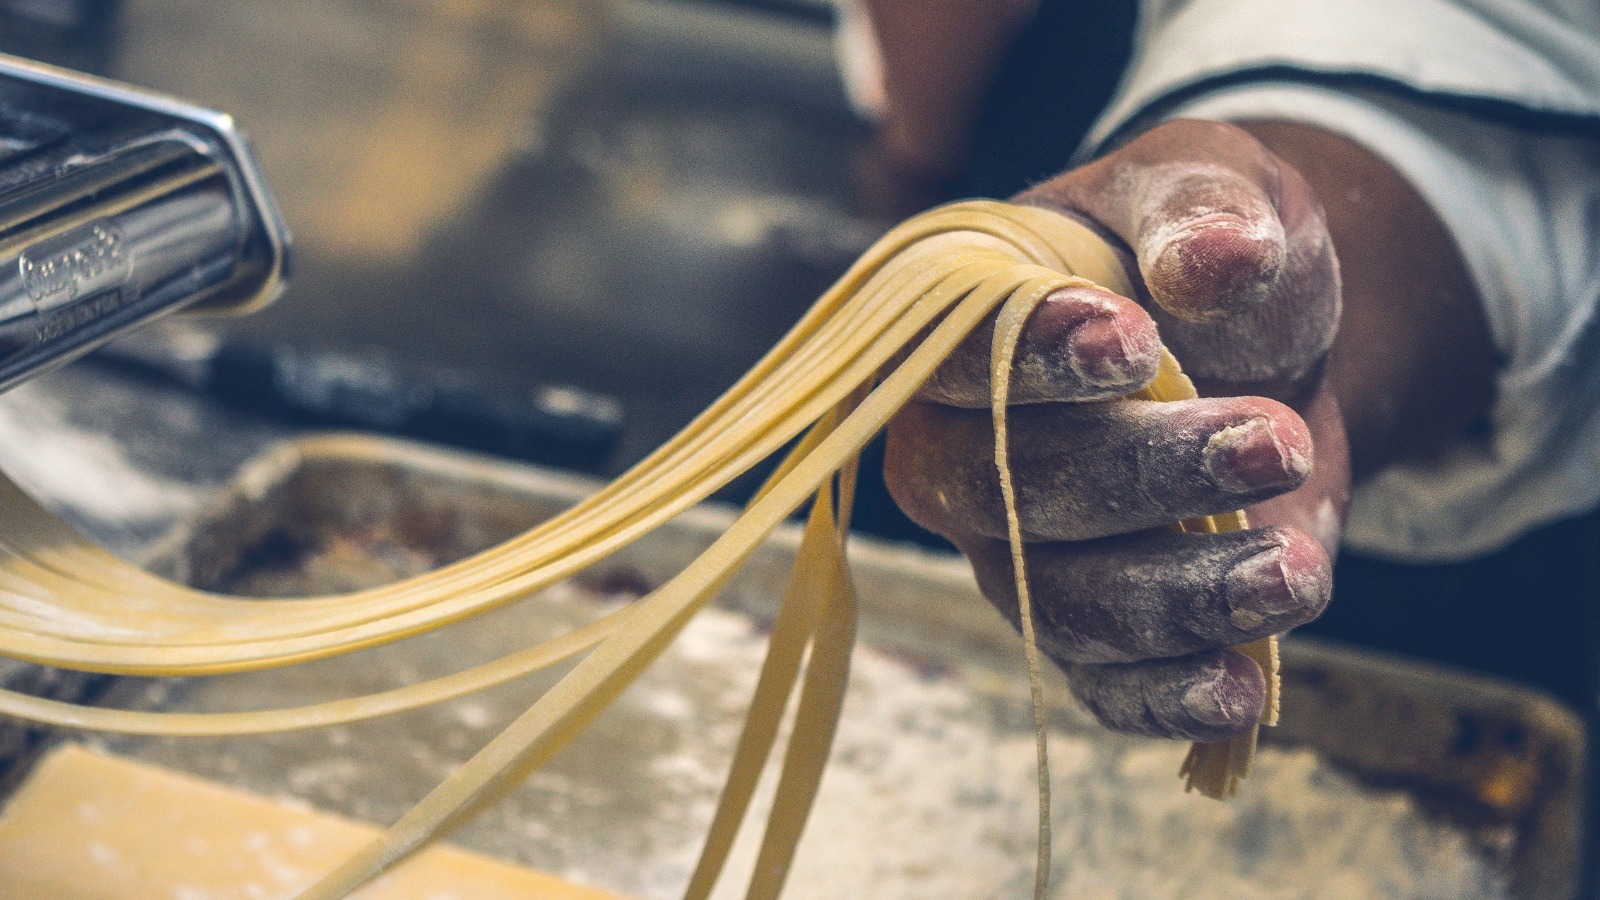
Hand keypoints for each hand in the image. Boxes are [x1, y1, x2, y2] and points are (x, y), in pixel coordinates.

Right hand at [885, 120, 1346, 740]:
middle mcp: (957, 449)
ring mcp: (1010, 548)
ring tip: (1294, 568)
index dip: (1031, 363)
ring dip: (1178, 594)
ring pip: (1059, 601)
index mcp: (956, 325)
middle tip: (1272, 440)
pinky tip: (1241, 686)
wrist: (1263, 345)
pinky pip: (1099, 682)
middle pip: (1003, 492)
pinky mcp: (1082, 624)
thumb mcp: (1211, 183)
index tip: (1136, 345)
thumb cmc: (1203, 249)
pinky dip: (1164, 696)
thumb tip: (1217, 259)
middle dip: (1140, 478)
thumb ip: (1201, 205)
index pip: (953, 357)